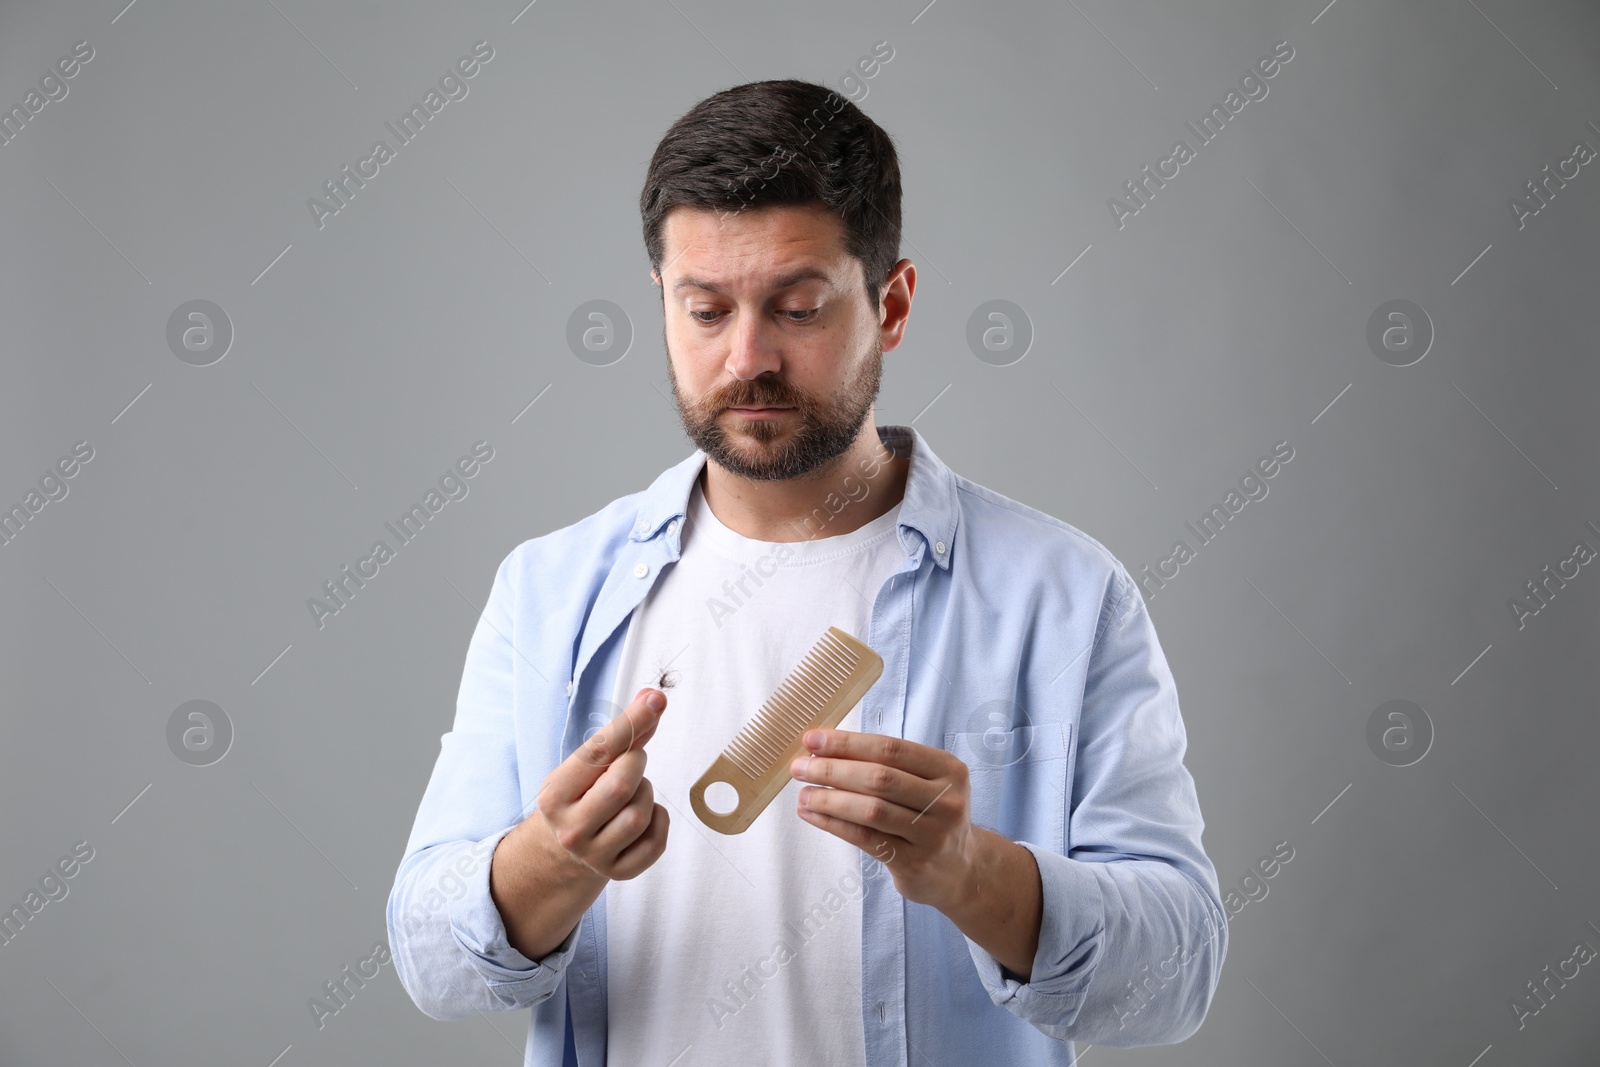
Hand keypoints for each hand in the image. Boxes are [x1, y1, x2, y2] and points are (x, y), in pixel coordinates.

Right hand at [535, 687, 670, 880]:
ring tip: (632, 791)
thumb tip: (654, 697)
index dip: (632, 723)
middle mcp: (570, 829)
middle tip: (630, 762)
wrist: (563, 850)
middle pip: (624, 784)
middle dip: (636, 763)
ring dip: (646, 792)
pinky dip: (657, 820)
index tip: (656, 700)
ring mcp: (594, 856)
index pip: (599, 753)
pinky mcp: (619, 873)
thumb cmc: (581, 795)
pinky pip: (656, 841)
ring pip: (641, 813)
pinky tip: (642, 815)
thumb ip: (622, 734)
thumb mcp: (587, 765)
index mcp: (554, 796)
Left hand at [788, 728, 976, 911]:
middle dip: (833, 770)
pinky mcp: (915, 863)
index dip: (848, 743)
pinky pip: (866, 839)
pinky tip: (812, 815)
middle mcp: (946, 800)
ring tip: (803, 794)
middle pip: (880, 778)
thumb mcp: (923, 783)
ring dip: (829, 799)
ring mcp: (932, 834)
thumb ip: (885, 765)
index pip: (890, 749)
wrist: (959, 869)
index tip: (812, 740)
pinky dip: (834, 824)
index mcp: (948, 769)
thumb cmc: (929, 815)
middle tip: (800, 767)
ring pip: (872, 810)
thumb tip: (822, 748)